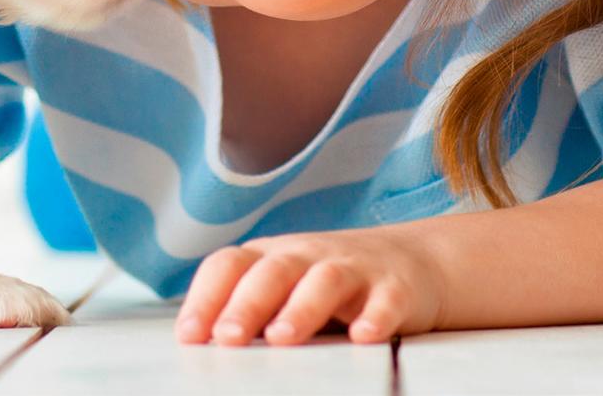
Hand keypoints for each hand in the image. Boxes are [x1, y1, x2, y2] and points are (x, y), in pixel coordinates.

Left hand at [176, 226, 446, 346]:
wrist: (413, 259)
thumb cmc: (334, 283)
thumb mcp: (287, 289)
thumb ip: (252, 312)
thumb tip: (202, 346)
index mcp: (272, 256)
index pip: (229, 265)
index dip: (205, 297)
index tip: (189, 335)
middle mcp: (307, 256)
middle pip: (272, 271)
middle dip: (246, 304)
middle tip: (227, 338)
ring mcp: (352, 267)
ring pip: (324, 279)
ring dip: (301, 308)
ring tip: (281, 338)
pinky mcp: (394, 287)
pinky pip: (385, 299)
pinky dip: (375, 316)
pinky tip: (363, 336)